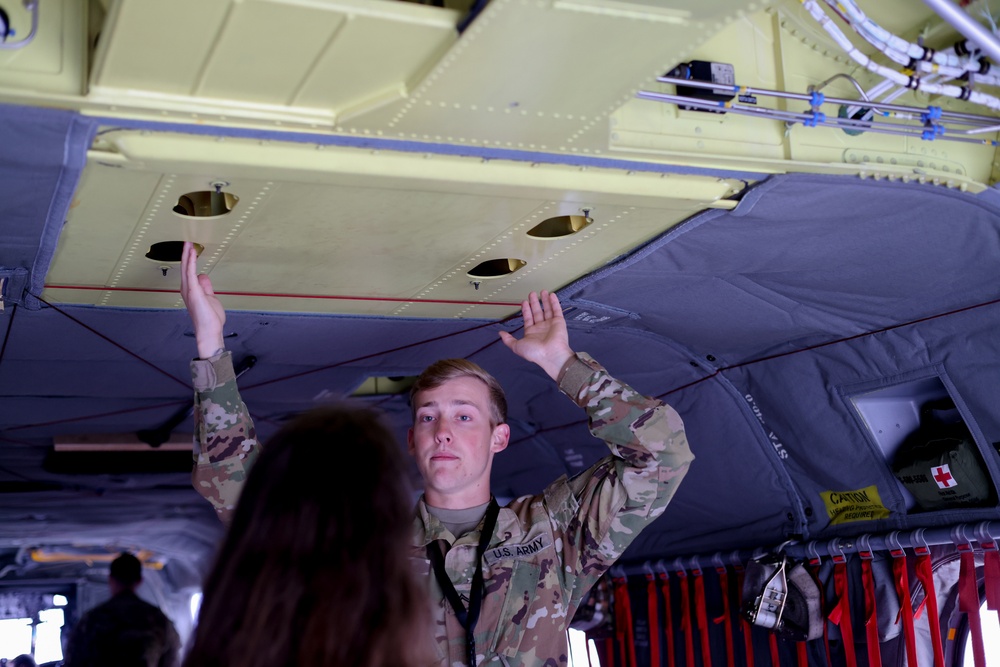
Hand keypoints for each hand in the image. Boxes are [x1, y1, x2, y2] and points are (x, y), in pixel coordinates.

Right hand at [180, 242, 225, 358]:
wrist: (209, 330)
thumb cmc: (209, 317)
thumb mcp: (209, 297)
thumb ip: (206, 286)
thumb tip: (202, 275)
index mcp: (191, 290)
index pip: (189, 271)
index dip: (189, 259)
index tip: (191, 248)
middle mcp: (187, 288)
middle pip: (185, 267)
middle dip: (186, 254)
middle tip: (187, 241)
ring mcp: (189, 289)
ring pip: (186, 267)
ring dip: (187, 254)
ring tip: (188, 243)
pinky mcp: (193, 290)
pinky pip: (191, 272)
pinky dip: (191, 261)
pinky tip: (192, 252)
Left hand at [499, 291, 574, 380]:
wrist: (550, 354)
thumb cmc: (534, 352)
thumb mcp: (516, 346)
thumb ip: (508, 340)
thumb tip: (500, 333)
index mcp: (531, 332)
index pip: (528, 318)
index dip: (526, 310)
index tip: (524, 302)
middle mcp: (541, 327)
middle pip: (537, 312)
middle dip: (534, 302)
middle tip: (532, 293)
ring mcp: (550, 324)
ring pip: (547, 310)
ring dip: (545, 300)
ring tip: (542, 291)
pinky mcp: (559, 322)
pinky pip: (557, 310)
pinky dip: (554, 302)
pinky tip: (551, 295)